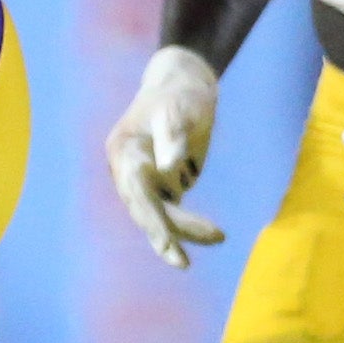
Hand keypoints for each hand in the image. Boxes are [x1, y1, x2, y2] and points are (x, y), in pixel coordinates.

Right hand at [105, 46, 224, 269]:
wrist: (185, 85)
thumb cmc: (181, 95)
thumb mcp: (179, 111)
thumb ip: (172, 138)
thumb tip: (168, 170)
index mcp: (125, 151)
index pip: (135, 191)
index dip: (149, 218)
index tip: (167, 242)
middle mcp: (128, 170)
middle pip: (145, 210)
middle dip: (169, 234)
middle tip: (192, 257)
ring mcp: (144, 180)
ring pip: (159, 215)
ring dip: (184, 232)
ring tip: (219, 236)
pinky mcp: (161, 186)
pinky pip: (171, 214)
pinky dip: (187, 226)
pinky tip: (211, 234)